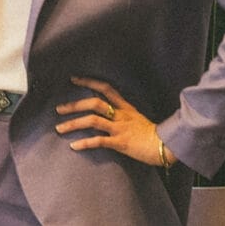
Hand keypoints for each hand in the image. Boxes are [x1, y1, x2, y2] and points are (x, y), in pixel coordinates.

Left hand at [55, 76, 176, 167]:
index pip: (105, 88)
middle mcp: (120, 115)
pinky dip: (85, 142)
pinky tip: (74, 145)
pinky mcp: (120, 143)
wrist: (166, 146)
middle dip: (74, 105)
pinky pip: (99, 141)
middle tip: (58, 109)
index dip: (89, 82)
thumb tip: (107, 114)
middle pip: (94, 103)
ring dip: (73, 123)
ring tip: (59, 128)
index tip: (73, 79)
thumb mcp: (137, 119)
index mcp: (125, 107)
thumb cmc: (153, 134)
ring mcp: (120, 128)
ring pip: (92, 121)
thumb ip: (123, 115)